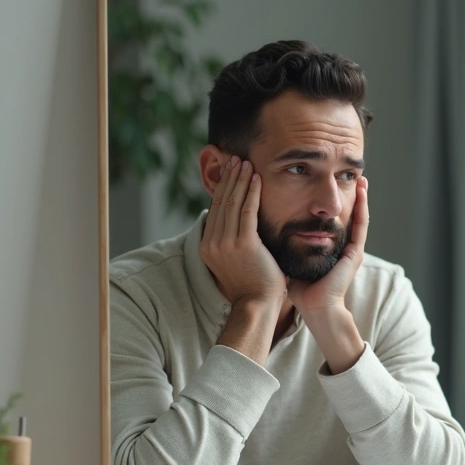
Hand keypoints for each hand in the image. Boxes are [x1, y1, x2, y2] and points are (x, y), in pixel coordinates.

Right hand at [199, 156, 285, 305]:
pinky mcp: (243, 244)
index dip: (222, 188)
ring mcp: (226, 243)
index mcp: (206, 246)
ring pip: (232, 202)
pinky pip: (247, 210)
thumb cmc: (253, 285)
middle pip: (221, 202)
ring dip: (240, 180)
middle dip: (229, 178)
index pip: (214, 209)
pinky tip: (257, 178)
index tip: (230, 172)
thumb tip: (240, 222)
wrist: (257, 305)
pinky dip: (252, 192)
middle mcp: (212, 243)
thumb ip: (233, 240)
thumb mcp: (235, 260)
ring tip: (246, 163)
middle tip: (235, 160)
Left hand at [287, 177, 369, 313]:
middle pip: (350, 215)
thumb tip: (269, 228)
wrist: (315, 308)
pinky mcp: (355, 253)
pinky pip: (361, 226)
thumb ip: (288, 244)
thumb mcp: (294, 259)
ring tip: (362, 179)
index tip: (329, 184)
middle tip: (352, 175)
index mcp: (332, 248)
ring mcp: (353, 249)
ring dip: (362, 197)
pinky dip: (362, 208)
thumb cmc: (302, 290)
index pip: (336, 220)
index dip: (335, 203)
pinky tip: (362, 194)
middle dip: (351, 195)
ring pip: (360, 217)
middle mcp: (345, 246)